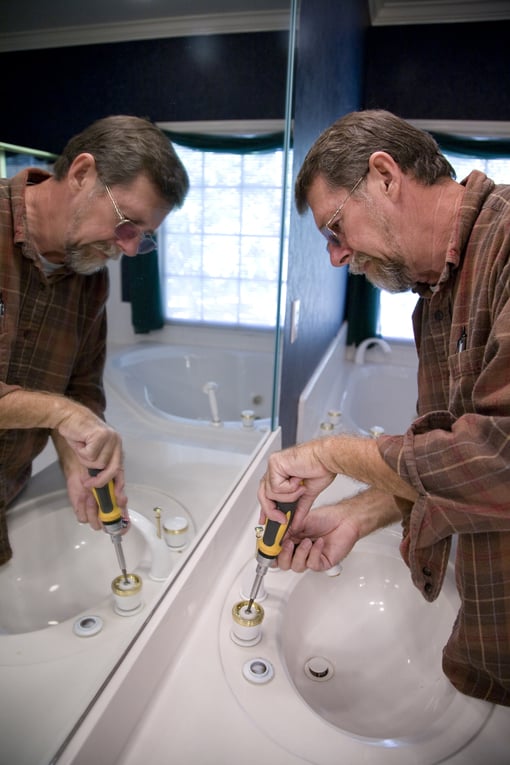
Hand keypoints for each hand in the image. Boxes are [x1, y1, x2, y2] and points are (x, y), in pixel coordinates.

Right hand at [55, 401, 123, 483]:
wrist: (68, 417)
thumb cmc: (77, 435)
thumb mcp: (89, 455)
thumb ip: (97, 469)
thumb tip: (99, 488)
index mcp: (116, 448)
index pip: (120, 470)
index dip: (119, 485)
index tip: (119, 499)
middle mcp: (116, 442)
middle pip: (113, 469)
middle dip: (99, 479)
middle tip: (87, 483)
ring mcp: (111, 438)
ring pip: (99, 464)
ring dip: (85, 460)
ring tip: (81, 447)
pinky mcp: (101, 435)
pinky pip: (90, 456)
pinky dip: (81, 452)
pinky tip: (80, 441)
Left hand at [66, 466, 128, 531]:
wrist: (82, 471)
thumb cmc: (100, 474)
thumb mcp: (114, 476)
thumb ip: (120, 487)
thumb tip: (122, 500)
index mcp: (116, 506)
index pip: (123, 523)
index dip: (124, 527)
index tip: (122, 526)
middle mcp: (106, 513)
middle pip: (108, 527)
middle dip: (104, 517)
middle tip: (101, 502)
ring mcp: (93, 514)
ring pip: (95, 524)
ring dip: (92, 509)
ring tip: (90, 495)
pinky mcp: (82, 513)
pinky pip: (83, 518)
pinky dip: (82, 507)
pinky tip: (83, 496)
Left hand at [257, 441, 335, 525]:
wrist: (327, 458)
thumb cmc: (320, 469)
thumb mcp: (307, 495)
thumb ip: (298, 510)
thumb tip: (294, 524)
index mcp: (280, 476)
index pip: (266, 495)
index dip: (265, 509)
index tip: (265, 522)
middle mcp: (275, 470)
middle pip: (263, 495)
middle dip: (271, 510)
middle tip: (282, 519)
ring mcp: (274, 466)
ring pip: (270, 493)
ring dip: (289, 496)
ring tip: (301, 488)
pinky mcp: (275, 463)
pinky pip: (276, 486)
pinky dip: (290, 488)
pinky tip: (298, 480)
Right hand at [277, 488, 403, 572]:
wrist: (344, 520)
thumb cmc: (325, 518)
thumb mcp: (300, 519)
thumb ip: (286, 528)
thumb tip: (273, 536)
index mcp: (290, 539)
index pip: (275, 551)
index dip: (270, 552)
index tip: (269, 546)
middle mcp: (298, 550)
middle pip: (283, 564)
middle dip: (283, 556)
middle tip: (288, 544)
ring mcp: (309, 557)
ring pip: (296, 567)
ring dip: (300, 554)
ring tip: (307, 541)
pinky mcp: (321, 562)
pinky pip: (312, 565)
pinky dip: (314, 553)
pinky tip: (318, 543)